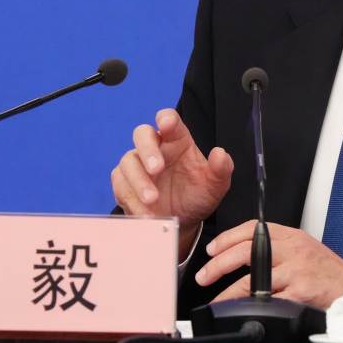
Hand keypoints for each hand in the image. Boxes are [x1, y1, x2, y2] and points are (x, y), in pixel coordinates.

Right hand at [111, 108, 232, 258]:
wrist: (182, 223)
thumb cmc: (197, 196)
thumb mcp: (215, 186)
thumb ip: (221, 170)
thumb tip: (220, 154)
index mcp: (177, 141)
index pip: (169, 120)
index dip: (166, 119)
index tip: (166, 124)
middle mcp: (155, 148)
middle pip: (142, 134)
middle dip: (148, 150)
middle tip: (156, 169)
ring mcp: (137, 165)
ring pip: (128, 162)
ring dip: (139, 181)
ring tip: (153, 200)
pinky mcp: (125, 184)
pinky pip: (121, 186)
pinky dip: (132, 200)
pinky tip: (145, 213)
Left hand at [196, 220, 342, 308]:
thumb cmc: (329, 274)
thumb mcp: (304, 251)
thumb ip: (278, 251)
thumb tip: (243, 259)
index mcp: (292, 235)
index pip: (252, 228)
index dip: (227, 238)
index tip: (210, 250)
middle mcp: (293, 248)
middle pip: (247, 251)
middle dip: (219, 264)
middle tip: (204, 276)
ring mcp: (298, 268)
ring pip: (253, 279)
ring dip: (230, 292)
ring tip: (218, 301)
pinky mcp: (302, 290)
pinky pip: (271, 299)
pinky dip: (254, 307)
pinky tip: (244, 312)